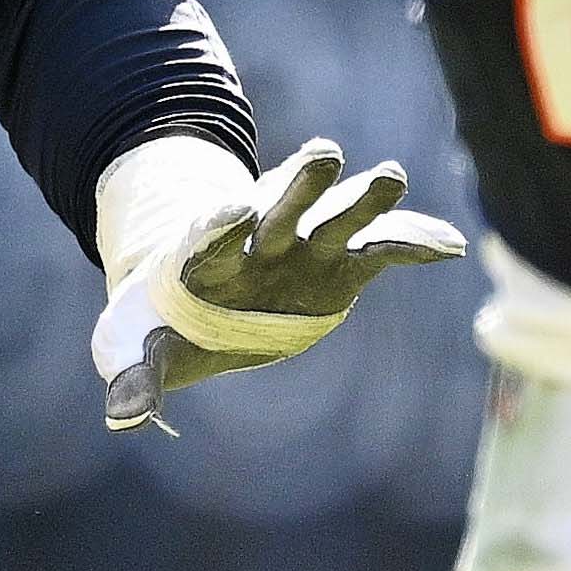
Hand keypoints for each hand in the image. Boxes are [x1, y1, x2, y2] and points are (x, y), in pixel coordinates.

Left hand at [89, 135, 464, 430]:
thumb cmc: (170, 322)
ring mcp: (305, 244)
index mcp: (205, 257)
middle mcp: (259, 240)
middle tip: (323, 153)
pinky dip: (411, 245)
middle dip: (299, 184)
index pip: (209, 234)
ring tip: (391, 175)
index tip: (236, 208)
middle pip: (279, 206)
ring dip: (363, 198)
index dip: (220, 223)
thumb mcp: (143, 346)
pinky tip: (449, 246)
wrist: (207, 302)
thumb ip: (137, 375)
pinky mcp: (343, 260)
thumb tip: (121, 417)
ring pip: (335, 215)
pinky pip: (381, 249)